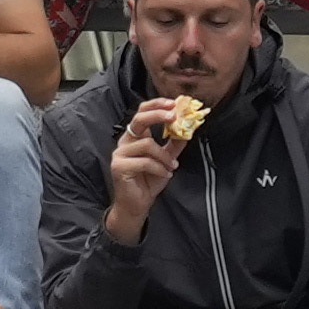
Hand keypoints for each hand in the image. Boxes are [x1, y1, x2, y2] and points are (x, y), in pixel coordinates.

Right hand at [102, 101, 195, 236]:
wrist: (137, 204)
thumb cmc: (149, 180)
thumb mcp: (167, 159)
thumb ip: (175, 144)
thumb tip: (189, 128)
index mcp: (135, 136)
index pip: (142, 112)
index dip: (157, 105)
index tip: (174, 103)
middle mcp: (125, 141)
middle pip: (139, 120)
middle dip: (158, 115)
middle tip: (174, 116)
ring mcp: (120, 154)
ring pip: (147, 144)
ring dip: (164, 156)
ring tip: (172, 167)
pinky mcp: (119, 167)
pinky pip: (144, 161)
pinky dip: (159, 168)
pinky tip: (165, 175)